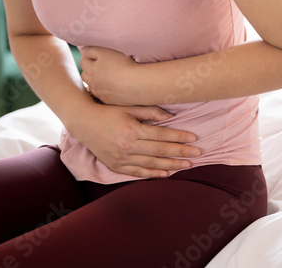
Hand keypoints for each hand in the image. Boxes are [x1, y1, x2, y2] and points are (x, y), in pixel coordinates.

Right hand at [68, 102, 200, 177]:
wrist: (83, 122)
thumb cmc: (108, 111)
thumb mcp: (129, 107)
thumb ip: (151, 112)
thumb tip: (171, 117)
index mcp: (132, 129)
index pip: (162, 135)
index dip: (179, 137)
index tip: (194, 139)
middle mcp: (127, 145)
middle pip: (160, 150)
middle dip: (181, 152)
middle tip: (198, 154)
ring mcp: (121, 158)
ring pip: (151, 163)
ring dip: (171, 165)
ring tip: (187, 165)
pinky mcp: (115, 165)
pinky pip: (137, 172)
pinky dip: (153, 173)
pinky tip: (166, 174)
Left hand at [80, 46, 137, 105]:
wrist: (136, 84)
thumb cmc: (123, 66)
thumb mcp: (105, 52)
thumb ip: (91, 50)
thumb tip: (82, 51)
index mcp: (91, 69)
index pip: (83, 61)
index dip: (88, 57)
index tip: (96, 55)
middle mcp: (93, 82)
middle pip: (85, 75)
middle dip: (89, 70)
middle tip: (100, 66)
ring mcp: (100, 93)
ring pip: (92, 86)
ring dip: (95, 81)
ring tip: (106, 77)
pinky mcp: (108, 101)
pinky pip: (101, 96)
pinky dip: (103, 91)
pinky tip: (112, 87)